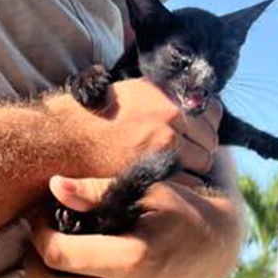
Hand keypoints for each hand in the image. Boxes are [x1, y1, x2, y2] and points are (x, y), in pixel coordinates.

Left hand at [23, 172, 243, 277]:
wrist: (219, 246)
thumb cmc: (180, 210)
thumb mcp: (145, 191)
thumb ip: (96, 190)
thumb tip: (53, 186)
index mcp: (134, 257)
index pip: (58, 254)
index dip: (38, 232)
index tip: (42, 216)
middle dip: (31, 263)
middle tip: (39, 242)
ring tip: (43, 272)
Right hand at [45, 79, 222, 177]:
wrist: (66, 140)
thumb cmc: (92, 116)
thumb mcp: (130, 92)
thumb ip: (160, 97)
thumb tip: (187, 100)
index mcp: (165, 95)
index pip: (211, 111)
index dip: (207, 124)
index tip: (198, 132)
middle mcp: (170, 116)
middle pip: (210, 139)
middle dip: (201, 147)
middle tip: (186, 155)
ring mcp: (165, 144)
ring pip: (203, 161)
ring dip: (194, 167)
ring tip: (176, 170)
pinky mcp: (157, 170)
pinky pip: (188, 182)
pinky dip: (183, 185)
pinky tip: (168, 183)